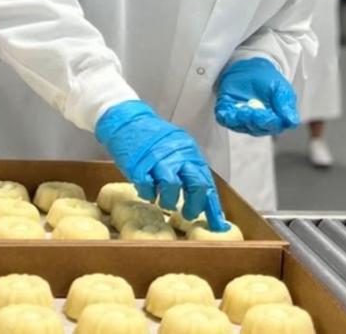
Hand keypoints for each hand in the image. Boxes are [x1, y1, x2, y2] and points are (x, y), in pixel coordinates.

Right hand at [96, 100, 228, 230]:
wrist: (128, 121)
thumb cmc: (153, 138)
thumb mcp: (176, 148)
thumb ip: (189, 168)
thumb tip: (203, 196)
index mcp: (189, 151)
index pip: (206, 181)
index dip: (212, 206)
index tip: (217, 224)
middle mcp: (177, 154)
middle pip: (195, 184)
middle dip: (194, 205)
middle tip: (188, 214)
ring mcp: (157, 159)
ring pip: (172, 187)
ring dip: (169, 201)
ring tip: (164, 202)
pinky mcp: (138, 166)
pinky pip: (148, 188)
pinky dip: (149, 194)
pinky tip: (148, 192)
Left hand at [215, 58, 298, 135]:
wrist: (252, 68)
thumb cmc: (270, 81)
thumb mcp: (281, 89)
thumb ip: (286, 105)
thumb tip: (292, 122)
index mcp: (274, 121)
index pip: (272, 125)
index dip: (269, 122)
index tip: (267, 115)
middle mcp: (257, 124)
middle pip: (256, 128)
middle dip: (254, 120)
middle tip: (254, 112)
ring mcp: (241, 120)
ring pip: (240, 125)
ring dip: (241, 120)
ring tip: (243, 110)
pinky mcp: (227, 113)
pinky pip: (224, 119)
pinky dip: (226, 117)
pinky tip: (229, 113)